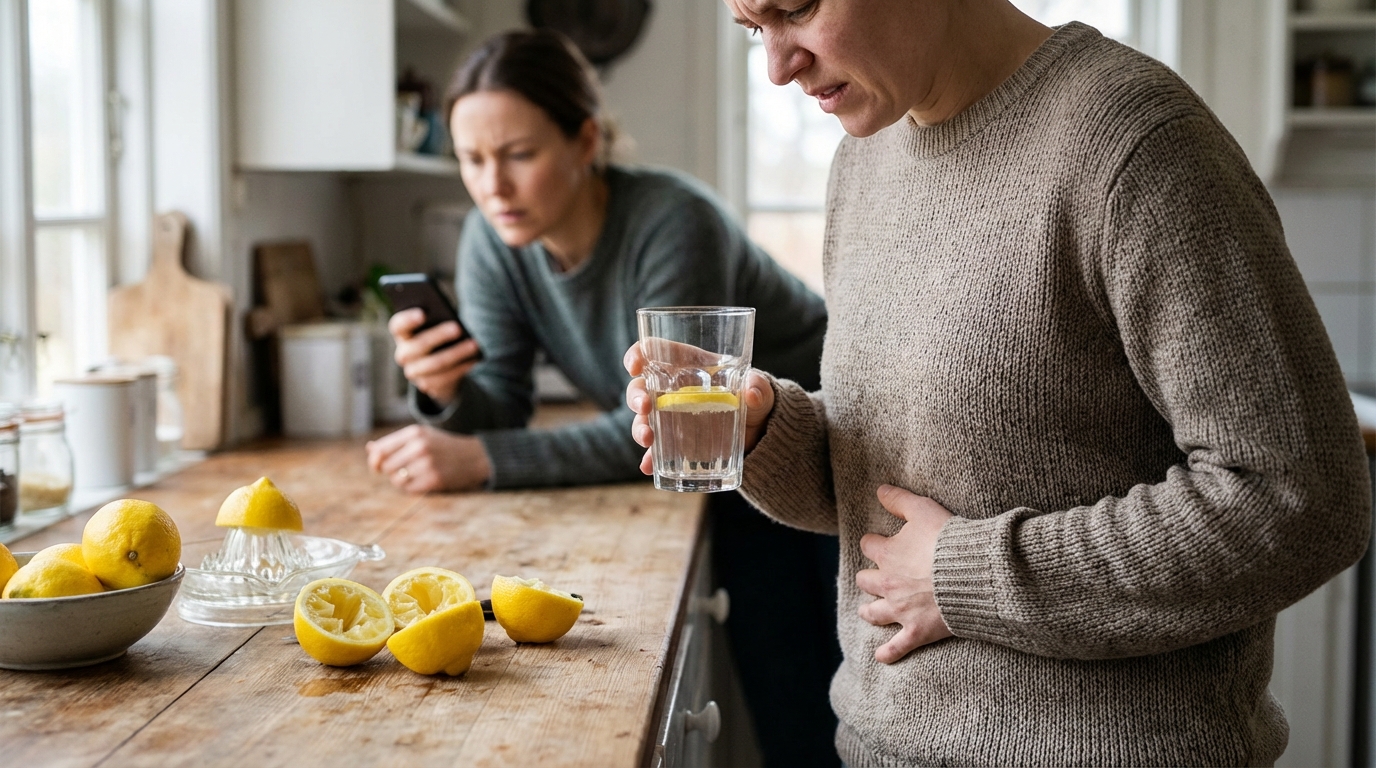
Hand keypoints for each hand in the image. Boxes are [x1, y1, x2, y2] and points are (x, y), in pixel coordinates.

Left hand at [365, 424, 491, 492]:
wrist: (474, 456)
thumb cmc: (442, 446)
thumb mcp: (421, 436)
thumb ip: (395, 442)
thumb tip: (370, 449)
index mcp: (414, 432)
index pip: (381, 450)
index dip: (375, 460)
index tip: (377, 466)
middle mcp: (419, 447)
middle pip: (386, 466)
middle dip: (390, 471)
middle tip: (403, 469)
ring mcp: (427, 464)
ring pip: (396, 479)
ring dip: (400, 480)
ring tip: (413, 475)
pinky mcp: (434, 480)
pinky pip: (409, 489)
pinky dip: (412, 487)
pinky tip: (423, 480)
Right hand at [390, 308, 481, 404]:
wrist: (438, 367)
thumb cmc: (438, 335)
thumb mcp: (435, 325)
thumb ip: (437, 319)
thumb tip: (451, 319)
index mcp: (402, 334)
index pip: (398, 326)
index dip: (408, 320)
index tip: (423, 313)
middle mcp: (404, 354)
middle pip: (418, 345)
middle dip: (438, 336)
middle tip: (458, 328)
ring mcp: (414, 372)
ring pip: (434, 364)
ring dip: (456, 354)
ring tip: (474, 344)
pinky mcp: (428, 385)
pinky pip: (445, 378)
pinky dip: (461, 367)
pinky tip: (474, 359)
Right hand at [622, 341, 775, 474]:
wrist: (758, 432)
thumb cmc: (754, 399)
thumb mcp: (760, 390)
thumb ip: (759, 387)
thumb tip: (752, 393)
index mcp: (688, 365)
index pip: (654, 352)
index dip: (638, 354)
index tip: (635, 366)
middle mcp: (672, 390)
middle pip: (641, 386)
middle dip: (636, 396)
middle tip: (644, 406)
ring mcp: (670, 417)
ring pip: (643, 418)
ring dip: (639, 428)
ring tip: (647, 439)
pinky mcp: (675, 442)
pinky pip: (655, 449)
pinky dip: (649, 458)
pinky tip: (648, 467)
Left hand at [856, 484, 955, 663]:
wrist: (974, 573)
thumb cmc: (950, 539)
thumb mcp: (923, 509)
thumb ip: (899, 499)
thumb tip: (879, 490)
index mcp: (887, 554)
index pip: (869, 545)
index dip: (875, 543)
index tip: (881, 543)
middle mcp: (888, 583)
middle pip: (866, 581)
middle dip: (869, 579)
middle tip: (874, 578)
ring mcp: (901, 610)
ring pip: (874, 613)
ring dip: (870, 612)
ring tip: (869, 612)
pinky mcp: (917, 631)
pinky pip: (896, 647)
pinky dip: (888, 653)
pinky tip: (881, 657)